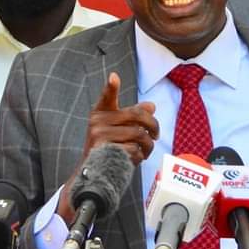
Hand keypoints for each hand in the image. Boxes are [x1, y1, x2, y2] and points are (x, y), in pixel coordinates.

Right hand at [57, 72, 158, 220]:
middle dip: (153, 125)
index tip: (114, 77)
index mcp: (100, 112)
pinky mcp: (106, 151)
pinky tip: (135, 158)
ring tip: (146, 150)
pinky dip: (140, 156)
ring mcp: (101, 137)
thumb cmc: (107, 146)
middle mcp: (98, 121)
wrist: (93, 172)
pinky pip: (134, 150)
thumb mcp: (116, 128)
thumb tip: (151, 106)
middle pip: (137, 116)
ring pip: (139, 135)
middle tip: (156, 134)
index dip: (111, 87)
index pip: (106, 97)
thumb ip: (132, 116)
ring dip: (148, 145)